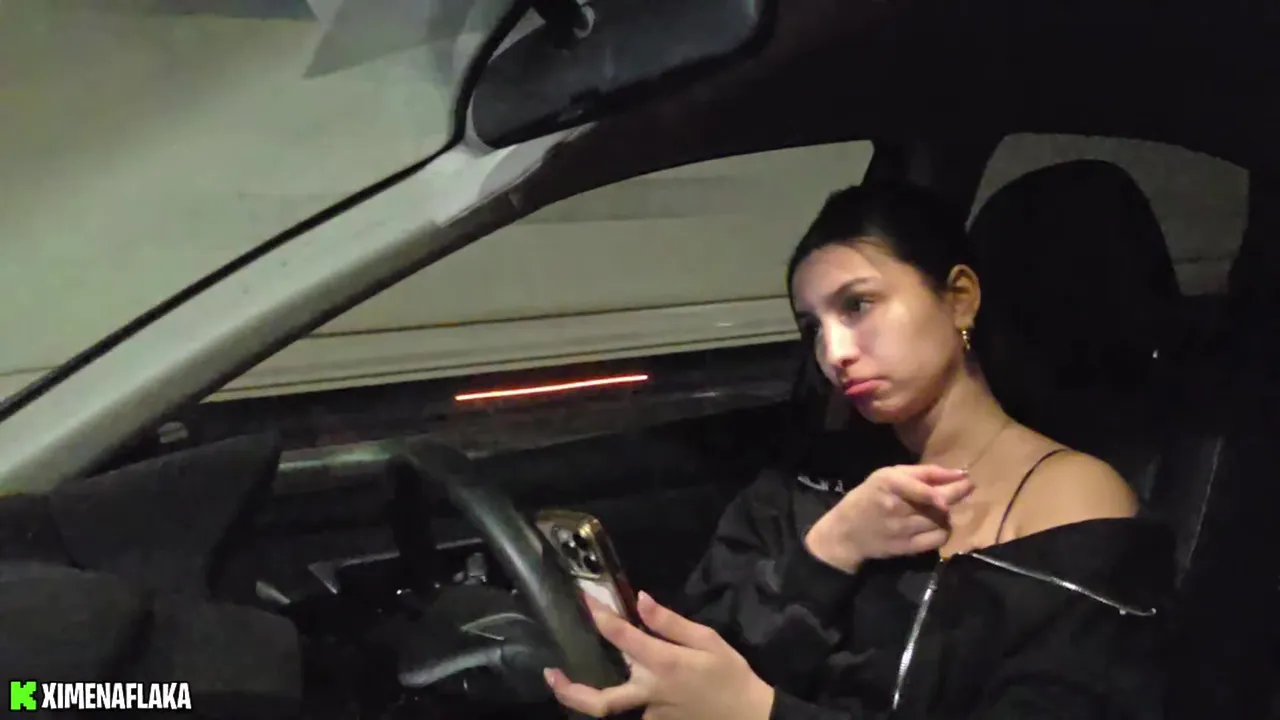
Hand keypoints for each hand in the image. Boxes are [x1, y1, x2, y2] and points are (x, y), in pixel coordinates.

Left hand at [545, 592, 774, 719]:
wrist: (751, 717)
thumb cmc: (731, 674)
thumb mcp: (708, 640)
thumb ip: (670, 623)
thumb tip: (639, 600)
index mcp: (663, 665)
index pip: (620, 638)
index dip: (599, 616)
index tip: (585, 600)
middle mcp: (650, 692)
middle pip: (599, 700)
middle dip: (569, 690)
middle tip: (550, 674)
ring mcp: (651, 714)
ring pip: (613, 708)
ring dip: (589, 696)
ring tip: (568, 679)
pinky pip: (634, 711)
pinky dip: (622, 699)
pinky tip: (620, 684)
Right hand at [805, 464, 973, 571]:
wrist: (846, 532)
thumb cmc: (867, 497)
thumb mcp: (886, 476)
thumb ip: (921, 473)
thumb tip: (957, 473)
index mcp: (889, 485)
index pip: (924, 488)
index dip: (949, 486)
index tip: (965, 479)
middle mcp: (897, 507)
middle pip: (938, 503)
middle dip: (958, 493)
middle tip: (967, 486)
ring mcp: (903, 530)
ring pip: (941, 520)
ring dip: (946, 512)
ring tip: (941, 506)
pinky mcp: (907, 548)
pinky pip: (938, 539)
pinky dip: (943, 530)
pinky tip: (937, 524)